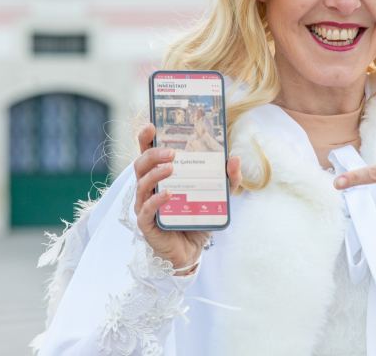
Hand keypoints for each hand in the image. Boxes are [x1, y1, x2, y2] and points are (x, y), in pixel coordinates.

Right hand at [133, 123, 241, 272]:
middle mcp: (148, 189)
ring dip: (155, 173)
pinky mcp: (147, 224)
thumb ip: (227, 178)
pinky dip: (156, 200)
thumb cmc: (196, 218)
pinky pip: (146, 210)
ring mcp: (145, 206)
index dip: (145, 139)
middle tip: (171, 152)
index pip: (147, 153)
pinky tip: (169, 194)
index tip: (151, 125)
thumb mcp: (217, 196)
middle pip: (140, 165)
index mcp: (159, 177)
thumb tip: (235, 158)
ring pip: (141, 185)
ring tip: (171, 167)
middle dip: (153, 154)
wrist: (191, 251)